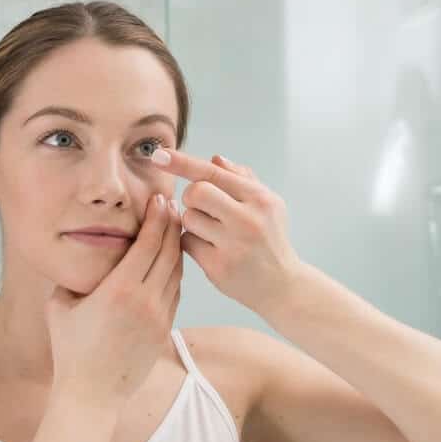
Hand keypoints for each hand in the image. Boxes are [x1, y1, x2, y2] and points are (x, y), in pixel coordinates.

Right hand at [44, 193, 182, 411]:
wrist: (92, 394)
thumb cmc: (70, 349)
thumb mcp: (59, 305)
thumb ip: (71, 277)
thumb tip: (76, 256)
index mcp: (120, 290)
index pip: (148, 244)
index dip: (157, 219)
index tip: (160, 200)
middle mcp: (146, 301)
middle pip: (169, 253)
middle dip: (172, 226)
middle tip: (172, 205)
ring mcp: (159, 317)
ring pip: (177, 273)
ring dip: (177, 248)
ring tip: (175, 228)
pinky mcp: (165, 331)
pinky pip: (176, 293)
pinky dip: (175, 273)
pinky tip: (171, 262)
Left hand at [150, 147, 301, 315]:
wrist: (282, 285)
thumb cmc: (269, 239)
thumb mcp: (267, 205)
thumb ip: (241, 178)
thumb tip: (214, 160)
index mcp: (259, 199)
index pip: (213, 173)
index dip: (182, 163)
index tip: (158, 156)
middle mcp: (248, 219)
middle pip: (196, 192)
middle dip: (191, 197)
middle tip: (203, 208)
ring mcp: (233, 244)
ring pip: (188, 218)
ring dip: (193, 222)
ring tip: (212, 232)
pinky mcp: (218, 266)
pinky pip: (186, 242)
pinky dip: (191, 243)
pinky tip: (210, 249)